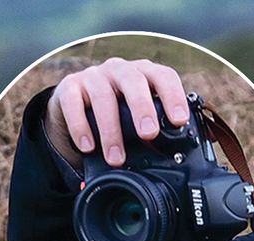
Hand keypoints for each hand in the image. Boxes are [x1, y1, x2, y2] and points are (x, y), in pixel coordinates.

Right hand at [45, 57, 189, 168]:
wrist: (78, 107)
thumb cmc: (120, 113)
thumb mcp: (142, 117)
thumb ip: (161, 129)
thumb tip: (184, 154)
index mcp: (146, 74)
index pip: (163, 76)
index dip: (173, 96)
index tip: (179, 121)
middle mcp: (121, 70)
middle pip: (134, 82)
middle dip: (142, 108)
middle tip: (148, 134)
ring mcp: (94, 76)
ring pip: (103, 96)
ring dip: (111, 130)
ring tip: (116, 158)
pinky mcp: (69, 87)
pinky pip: (73, 103)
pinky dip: (81, 127)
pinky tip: (88, 148)